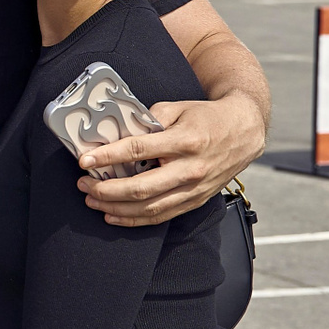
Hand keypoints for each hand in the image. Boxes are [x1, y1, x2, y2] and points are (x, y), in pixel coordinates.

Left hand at [77, 93, 265, 226]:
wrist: (244, 132)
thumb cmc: (207, 118)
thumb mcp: (178, 108)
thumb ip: (149, 119)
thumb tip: (118, 133)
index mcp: (185, 141)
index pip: (139, 150)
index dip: (109, 156)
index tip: (85, 159)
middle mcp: (190, 169)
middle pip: (141, 187)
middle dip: (106, 189)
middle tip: (84, 184)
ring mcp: (194, 189)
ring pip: (149, 207)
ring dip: (115, 207)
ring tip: (92, 199)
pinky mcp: (195, 201)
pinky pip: (161, 216)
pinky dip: (134, 220)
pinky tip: (113, 215)